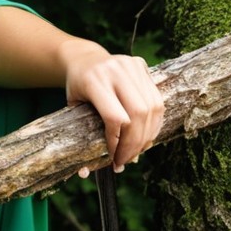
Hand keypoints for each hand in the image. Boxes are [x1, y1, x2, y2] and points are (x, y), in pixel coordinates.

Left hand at [59, 39, 163, 174]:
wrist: (83, 58)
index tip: (113, 158)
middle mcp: (114, 70)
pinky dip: (155, 123)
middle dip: (135, 144)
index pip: (114, 117)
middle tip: (126, 160)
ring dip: (148, 135)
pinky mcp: (142, 65)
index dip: (117, 142)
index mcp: (93, 80)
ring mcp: (130, 65)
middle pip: (138, 114)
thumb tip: (85, 172)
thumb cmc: (77, 88)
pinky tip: (146, 136)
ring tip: (137, 151)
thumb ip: (81, 133)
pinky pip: (157, 100)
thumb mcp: (73, 106)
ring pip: (152, 108)